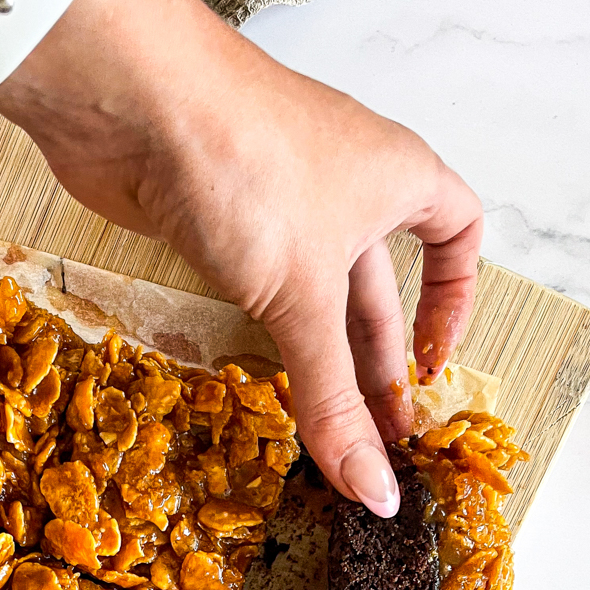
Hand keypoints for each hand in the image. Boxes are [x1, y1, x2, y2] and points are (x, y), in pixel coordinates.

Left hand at [0, 0, 482, 516]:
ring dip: (321, 361)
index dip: (452, 302)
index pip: (456, 235)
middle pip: (376, 288)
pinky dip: (268, 337)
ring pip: (314, 293)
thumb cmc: (247, 165)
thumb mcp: (306, 298)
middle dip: (376, 365)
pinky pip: (261, 288)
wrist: (133, 103)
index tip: (431, 366)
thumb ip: (335, 397)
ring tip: (324, 429)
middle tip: (374, 439)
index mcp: (398, 180)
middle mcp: (345, 186)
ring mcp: (279, 202)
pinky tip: (264, 381)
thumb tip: (372, 486)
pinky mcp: (221, 220)